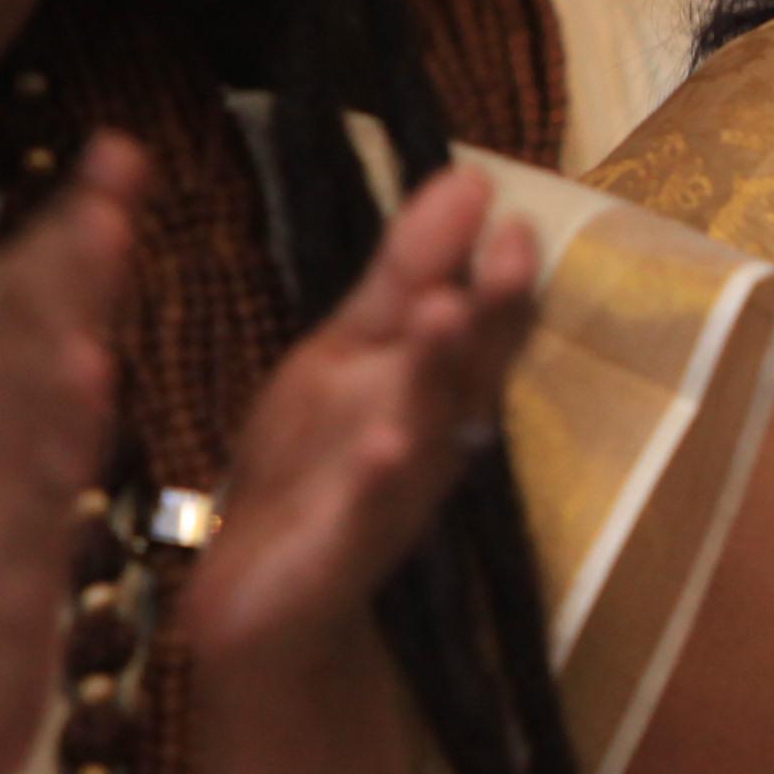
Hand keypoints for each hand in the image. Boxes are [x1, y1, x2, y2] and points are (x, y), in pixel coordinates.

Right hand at [0, 133, 149, 773]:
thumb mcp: (20, 481)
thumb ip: (43, 396)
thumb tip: (73, 303)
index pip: (36, 313)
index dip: (74, 230)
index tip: (122, 149)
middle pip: (21, 345)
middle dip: (67, 259)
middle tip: (113, 177)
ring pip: (14, 420)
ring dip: (53, 342)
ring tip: (98, 269)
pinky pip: (20, 524)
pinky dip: (48, 472)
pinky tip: (83, 424)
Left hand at [182, 167, 537, 678]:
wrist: (260, 597)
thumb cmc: (314, 464)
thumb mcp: (350, 351)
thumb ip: (407, 272)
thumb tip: (470, 175)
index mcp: (431, 382)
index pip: (480, 321)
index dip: (497, 274)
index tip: (513, 216)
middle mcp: (431, 435)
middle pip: (467, 369)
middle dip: (489, 313)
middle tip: (509, 252)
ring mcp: (393, 496)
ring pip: (427, 428)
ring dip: (439, 374)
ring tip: (445, 314)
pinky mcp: (343, 552)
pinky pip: (366, 513)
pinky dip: (380, 480)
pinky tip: (391, 444)